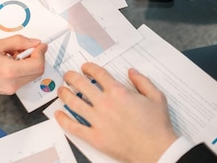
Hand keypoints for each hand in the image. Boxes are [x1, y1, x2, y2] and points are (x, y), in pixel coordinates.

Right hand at [0, 35, 46, 103]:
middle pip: (37, 72)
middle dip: (36, 57)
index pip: (37, 64)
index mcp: (9, 71)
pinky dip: (22, 69)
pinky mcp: (7, 91)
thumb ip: (18, 42)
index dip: (41, 52)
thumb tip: (34, 42)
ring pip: (31, 76)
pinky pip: (22, 79)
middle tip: (25, 47)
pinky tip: (10, 61)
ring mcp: (10, 89)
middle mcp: (12, 83)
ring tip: (13, 53)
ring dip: (29, 63)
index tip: (39, 44)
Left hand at [55, 63, 177, 162]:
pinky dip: (63, 120)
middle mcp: (105, 104)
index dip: (88, 68)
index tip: (85, 68)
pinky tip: (58, 114)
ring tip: (61, 90)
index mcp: (118, 92)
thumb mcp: (156, 97)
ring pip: (73, 102)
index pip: (97, 73)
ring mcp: (98, 120)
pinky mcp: (95, 137)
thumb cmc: (157, 125)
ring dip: (64, 94)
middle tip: (68, 75)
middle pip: (81, 84)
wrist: (158, 150)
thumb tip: (131, 71)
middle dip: (71, 76)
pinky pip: (74, 127)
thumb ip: (142, 81)